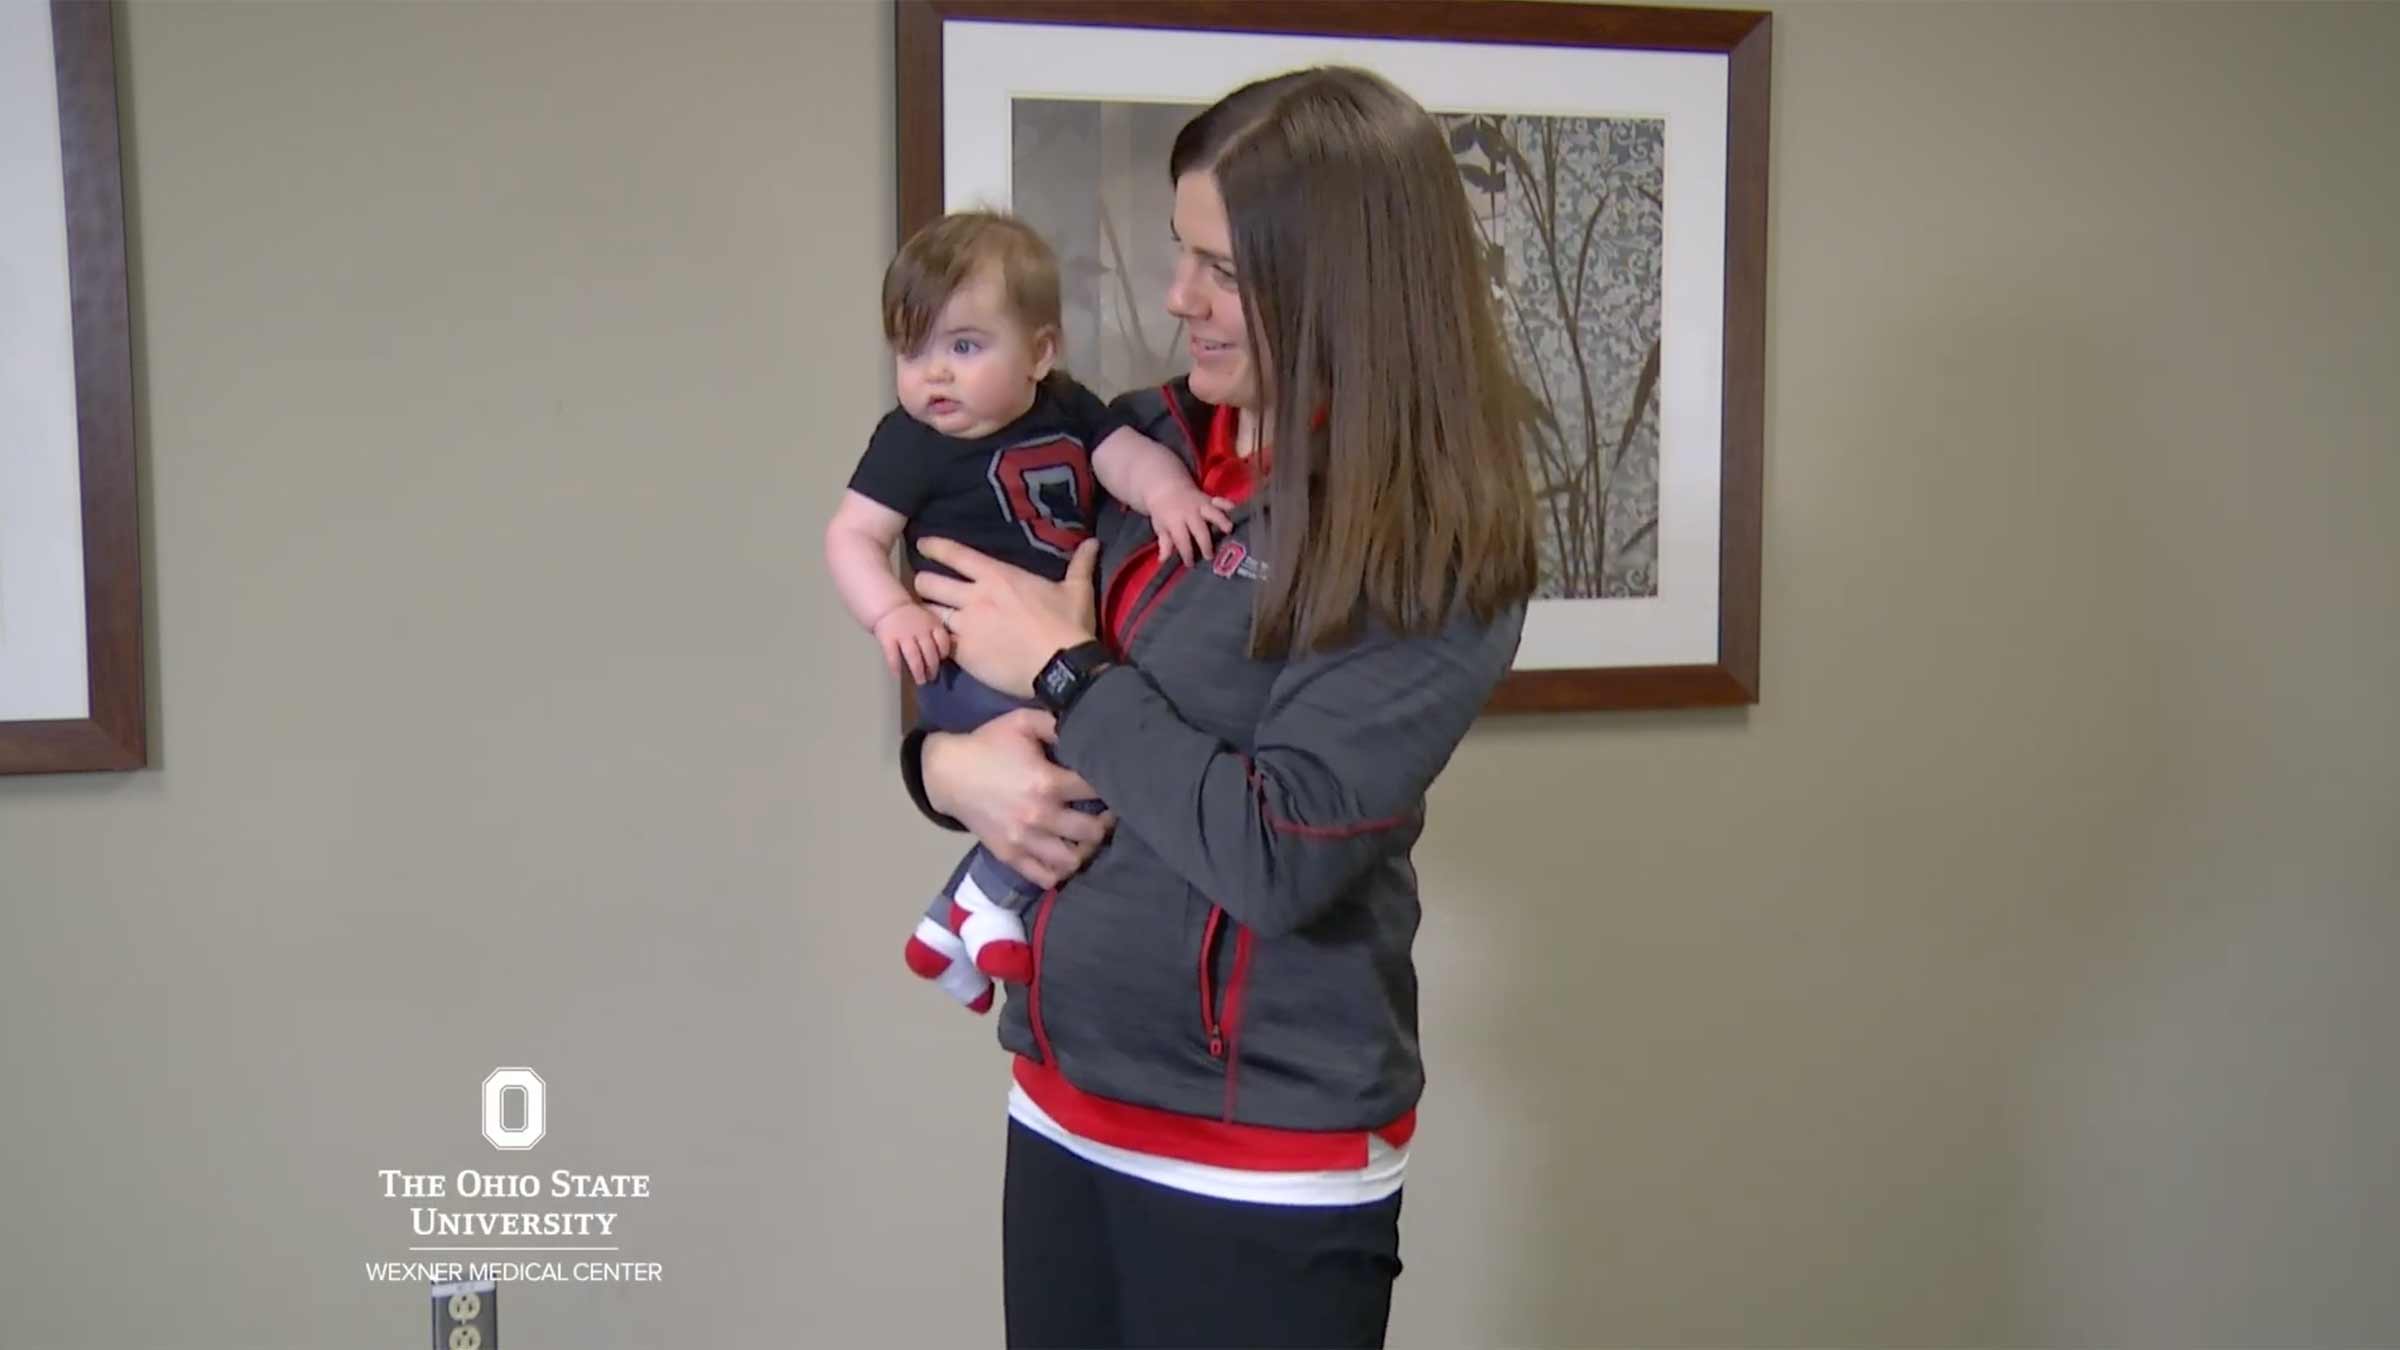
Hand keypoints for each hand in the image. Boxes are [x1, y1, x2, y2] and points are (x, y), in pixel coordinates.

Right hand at [873, 604, 950, 684]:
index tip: (942, 662)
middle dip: (932, 668)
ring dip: (918, 671)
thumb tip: (941, 656)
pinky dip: (896, 667)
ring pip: (914, 657)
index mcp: (932, 623)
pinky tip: (898, 676)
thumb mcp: (928, 619)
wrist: (887, 603)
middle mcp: (920, 630)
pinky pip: (893, 656)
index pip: (943, 642)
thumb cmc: (910, 615)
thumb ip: (934, 634)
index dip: (943, 654)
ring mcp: (903, 634)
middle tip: (932, 678)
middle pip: (929, 652)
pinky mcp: (888, 638)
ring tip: (920, 681)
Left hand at [913, 537, 1099, 697]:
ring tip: (927, 619)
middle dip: (923, 585)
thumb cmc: (1068, 626)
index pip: (955, 555)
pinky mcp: (964, 654)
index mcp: (998, 576)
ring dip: (926, 615)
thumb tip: (1093, 542)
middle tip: (927, 590)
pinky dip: (938, 643)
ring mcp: (966, 626)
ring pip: (927, 613)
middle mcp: (975, 597)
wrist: (1063, 667)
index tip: (923, 545)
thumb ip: (1080, 564)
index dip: (934, 547)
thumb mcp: (1077, 590)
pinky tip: (938, 645)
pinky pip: (940, 643)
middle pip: (928, 583)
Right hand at [923, 710, 1113, 887]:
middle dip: (1105, 823)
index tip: (1113, 784)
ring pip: (1072, 861)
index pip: (1096, 791)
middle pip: (1092, 832)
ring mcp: (1024, 840)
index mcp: (1046, 782)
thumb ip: (1056, 723)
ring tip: (1085, 837)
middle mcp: (1039, 816)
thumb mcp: (1022, 722)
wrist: (947, 773)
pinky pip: (1045, 877)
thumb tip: (1086, 728)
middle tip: (1106, 814)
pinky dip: (1060, 871)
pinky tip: (1064, 856)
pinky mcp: (1010, 856)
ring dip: (1085, 850)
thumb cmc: (987, 745)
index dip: (1110, 786)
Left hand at [1146, 484, 1235, 567]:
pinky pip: (1221, 501)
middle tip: (1210, 557)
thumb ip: (1164, 543)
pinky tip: (1235, 513)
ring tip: (1229, 531)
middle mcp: (1190, 512)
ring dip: (1222, 521)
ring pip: (1213, 513)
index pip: (1182, 539)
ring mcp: (1201, 505)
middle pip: (1200, 529)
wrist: (1166, 487)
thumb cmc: (1163, 512)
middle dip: (1205, 544)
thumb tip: (1164, 559)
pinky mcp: (1210, 500)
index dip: (1187, 553)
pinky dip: (1228, 506)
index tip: (1190, 563)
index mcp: (1175, 520)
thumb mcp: (1160, 527)